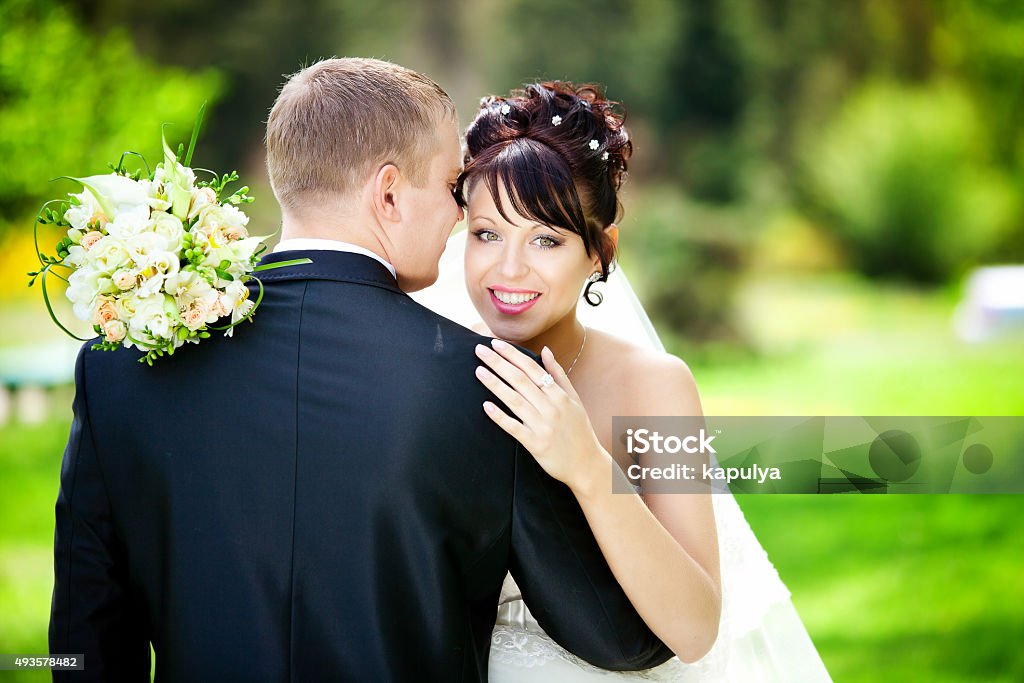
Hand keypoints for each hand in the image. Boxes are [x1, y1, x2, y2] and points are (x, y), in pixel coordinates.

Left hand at [475, 339, 609, 493]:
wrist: (587, 464)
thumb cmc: (579, 429)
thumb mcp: (574, 399)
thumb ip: (558, 374)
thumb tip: (545, 350)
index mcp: (559, 395)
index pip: (532, 369)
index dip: (512, 355)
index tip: (496, 343)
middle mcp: (551, 408)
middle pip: (520, 380)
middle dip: (498, 363)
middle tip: (479, 350)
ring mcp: (543, 426)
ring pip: (515, 400)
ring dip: (495, 384)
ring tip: (479, 371)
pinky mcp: (535, 444)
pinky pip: (514, 428)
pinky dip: (500, 417)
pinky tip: (486, 406)